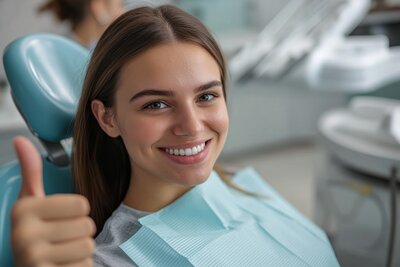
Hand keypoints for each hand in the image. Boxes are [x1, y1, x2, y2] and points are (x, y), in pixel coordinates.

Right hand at [11, 136, 95, 265]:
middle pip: (87, 225)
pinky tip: (62, 266)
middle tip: (62, 239)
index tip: (60, 220)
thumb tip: (21, 140)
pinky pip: (84, 265)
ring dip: (80, 251)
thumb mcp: (30, 202)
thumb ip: (31, 172)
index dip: (77, 213)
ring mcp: (33, 259)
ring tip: (62, 253)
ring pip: (88, 246)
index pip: (81, 205)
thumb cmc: (35, 235)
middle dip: (80, 233)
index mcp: (24, 210)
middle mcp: (24, 235)